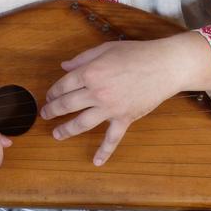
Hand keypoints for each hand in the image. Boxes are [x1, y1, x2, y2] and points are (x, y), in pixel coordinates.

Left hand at [40, 32, 210, 165]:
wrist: (165, 65)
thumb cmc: (136, 53)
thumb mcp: (106, 48)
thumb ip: (82, 58)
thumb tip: (63, 66)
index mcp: (90, 73)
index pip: (63, 85)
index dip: (53, 92)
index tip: (50, 96)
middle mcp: (96, 92)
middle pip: (67, 105)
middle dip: (53, 111)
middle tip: (45, 114)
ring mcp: (110, 108)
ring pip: (81, 123)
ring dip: (66, 130)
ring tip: (57, 134)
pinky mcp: (124, 118)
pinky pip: (112, 138)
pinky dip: (104, 151)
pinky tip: (96, 162)